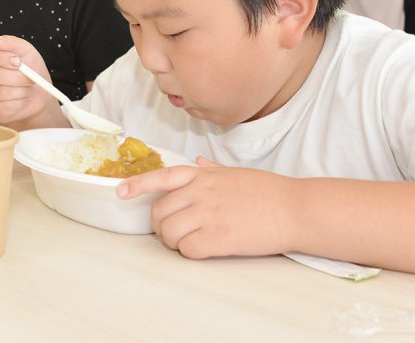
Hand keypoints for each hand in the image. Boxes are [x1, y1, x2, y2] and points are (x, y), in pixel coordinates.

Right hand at [0, 34, 63, 125]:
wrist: (39, 92)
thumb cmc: (30, 68)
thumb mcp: (25, 50)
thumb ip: (12, 43)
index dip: (1, 58)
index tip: (18, 61)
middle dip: (18, 77)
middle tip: (31, 77)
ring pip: (1, 92)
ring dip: (22, 90)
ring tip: (28, 87)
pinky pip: (6, 107)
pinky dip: (21, 102)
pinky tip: (23, 98)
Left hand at [117, 157, 297, 258]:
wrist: (293, 208)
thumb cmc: (268, 192)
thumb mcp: (236, 173)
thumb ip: (212, 170)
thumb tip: (199, 163)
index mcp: (202, 176)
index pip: (162, 176)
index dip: (138, 184)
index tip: (121, 192)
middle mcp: (200, 192)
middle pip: (160, 211)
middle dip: (161, 225)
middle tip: (175, 232)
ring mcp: (207, 214)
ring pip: (169, 232)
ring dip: (173, 241)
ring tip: (190, 241)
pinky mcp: (217, 237)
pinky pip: (186, 249)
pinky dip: (189, 252)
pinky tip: (203, 249)